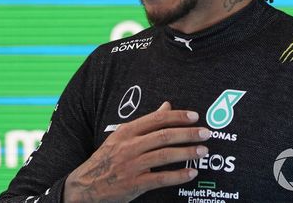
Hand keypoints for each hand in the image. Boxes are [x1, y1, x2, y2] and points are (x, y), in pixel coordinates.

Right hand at [64, 101, 210, 202]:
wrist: (85, 185)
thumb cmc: (106, 159)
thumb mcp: (122, 137)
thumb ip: (146, 123)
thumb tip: (167, 106)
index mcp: (126, 132)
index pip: (156, 119)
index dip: (177, 117)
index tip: (195, 117)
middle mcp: (129, 146)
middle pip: (164, 136)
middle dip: (188, 134)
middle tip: (206, 133)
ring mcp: (131, 165)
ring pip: (165, 156)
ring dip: (187, 153)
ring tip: (203, 151)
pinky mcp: (134, 184)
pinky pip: (161, 178)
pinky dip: (178, 176)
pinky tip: (191, 173)